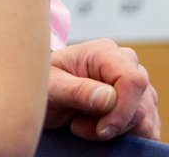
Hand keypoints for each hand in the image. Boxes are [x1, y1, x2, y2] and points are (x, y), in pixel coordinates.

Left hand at [46, 38, 160, 140]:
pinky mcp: (140, 102)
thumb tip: (109, 98)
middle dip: (112, 125)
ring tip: (84, 123)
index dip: (122, 111)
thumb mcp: (51, 87)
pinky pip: (148, 128)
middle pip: (141, 106)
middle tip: (78, 125)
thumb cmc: (43, 84)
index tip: (101, 129)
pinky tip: (99, 128)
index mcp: (103, 52)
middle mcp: (125, 63)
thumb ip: (77, 91)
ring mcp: (135, 84)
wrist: (40, 91)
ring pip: (145, 121)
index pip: (133, 81)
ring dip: (116, 132)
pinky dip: (126, 136)